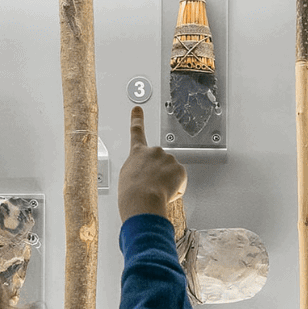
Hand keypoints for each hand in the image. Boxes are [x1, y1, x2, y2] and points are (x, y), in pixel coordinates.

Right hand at [118, 106, 186, 220]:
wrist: (142, 199)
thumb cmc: (132, 193)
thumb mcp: (127, 176)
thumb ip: (138, 169)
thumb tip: (147, 176)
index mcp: (138, 153)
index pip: (136, 132)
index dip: (137, 119)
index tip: (137, 109)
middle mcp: (154, 151)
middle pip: (161, 164)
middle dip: (159, 175)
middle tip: (149, 186)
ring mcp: (168, 159)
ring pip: (171, 175)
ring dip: (166, 184)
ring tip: (155, 191)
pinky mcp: (180, 169)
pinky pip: (179, 184)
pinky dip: (174, 191)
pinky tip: (164, 193)